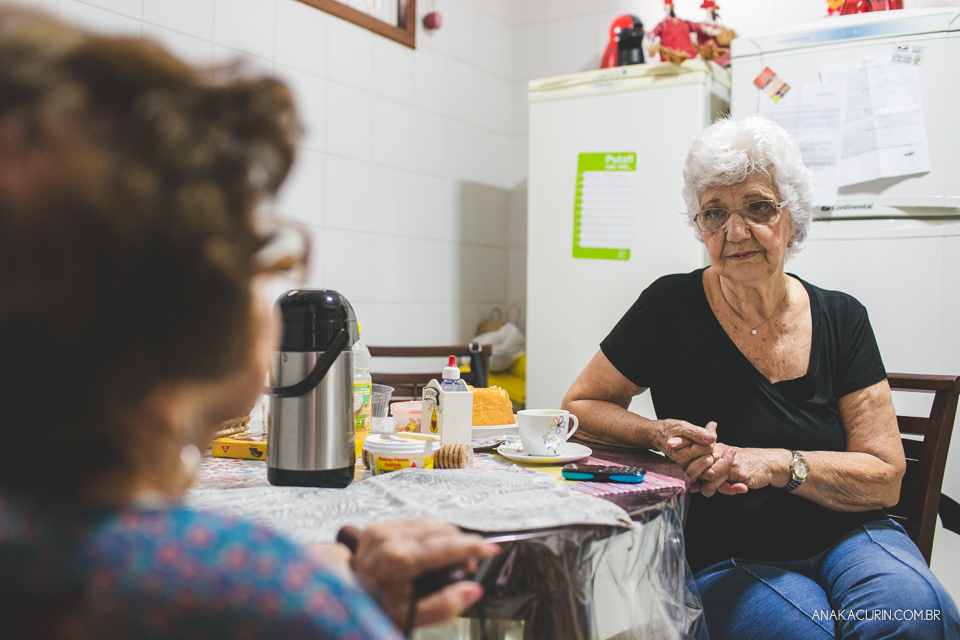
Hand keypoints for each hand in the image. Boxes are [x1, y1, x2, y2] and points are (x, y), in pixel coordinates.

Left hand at [346, 519, 499, 629]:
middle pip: (442, 530)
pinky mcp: (376, 527)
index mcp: (399, 560)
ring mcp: (381, 530)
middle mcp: (390, 538)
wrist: (336, 598)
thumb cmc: (372, 608)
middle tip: (466, 566)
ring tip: (448, 560)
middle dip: (461, 544)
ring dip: (445, 538)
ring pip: (429, 523)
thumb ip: (444, 606)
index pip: (447, 545)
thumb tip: (473, 590)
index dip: (474, 546)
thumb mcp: (410, 617)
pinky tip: (427, 551)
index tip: (491, 549)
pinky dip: (427, 535)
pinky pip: (413, 523)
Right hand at [655, 419, 717, 466]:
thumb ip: (696, 432)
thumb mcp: (680, 426)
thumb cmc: (666, 430)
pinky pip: (704, 464)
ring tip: (703, 439)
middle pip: (709, 455)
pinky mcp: (688, 470)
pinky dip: (705, 454)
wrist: (656, 436)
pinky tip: (701, 446)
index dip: (711, 436)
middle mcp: (684, 465)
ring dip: (708, 449)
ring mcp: (686, 469)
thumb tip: (712, 437)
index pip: (708, 448)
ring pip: (708, 460)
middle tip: (706, 432)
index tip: (709, 428)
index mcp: (682, 456)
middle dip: (710, 443)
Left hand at [689, 446, 787, 495]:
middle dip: (690, 469)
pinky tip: (724, 489)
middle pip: (698, 457)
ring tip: (709, 491)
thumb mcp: (725, 461)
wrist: (767, 464)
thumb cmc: (744, 464)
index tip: (670, 444)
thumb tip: (694, 483)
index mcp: (715, 447)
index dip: (683, 442)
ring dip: (707, 487)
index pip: (696, 442)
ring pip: (708, 473)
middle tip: (690, 484)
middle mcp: (720, 452)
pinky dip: (720, 489)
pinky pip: (722, 482)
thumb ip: (710, 468)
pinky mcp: (737, 472)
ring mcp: (728, 462)